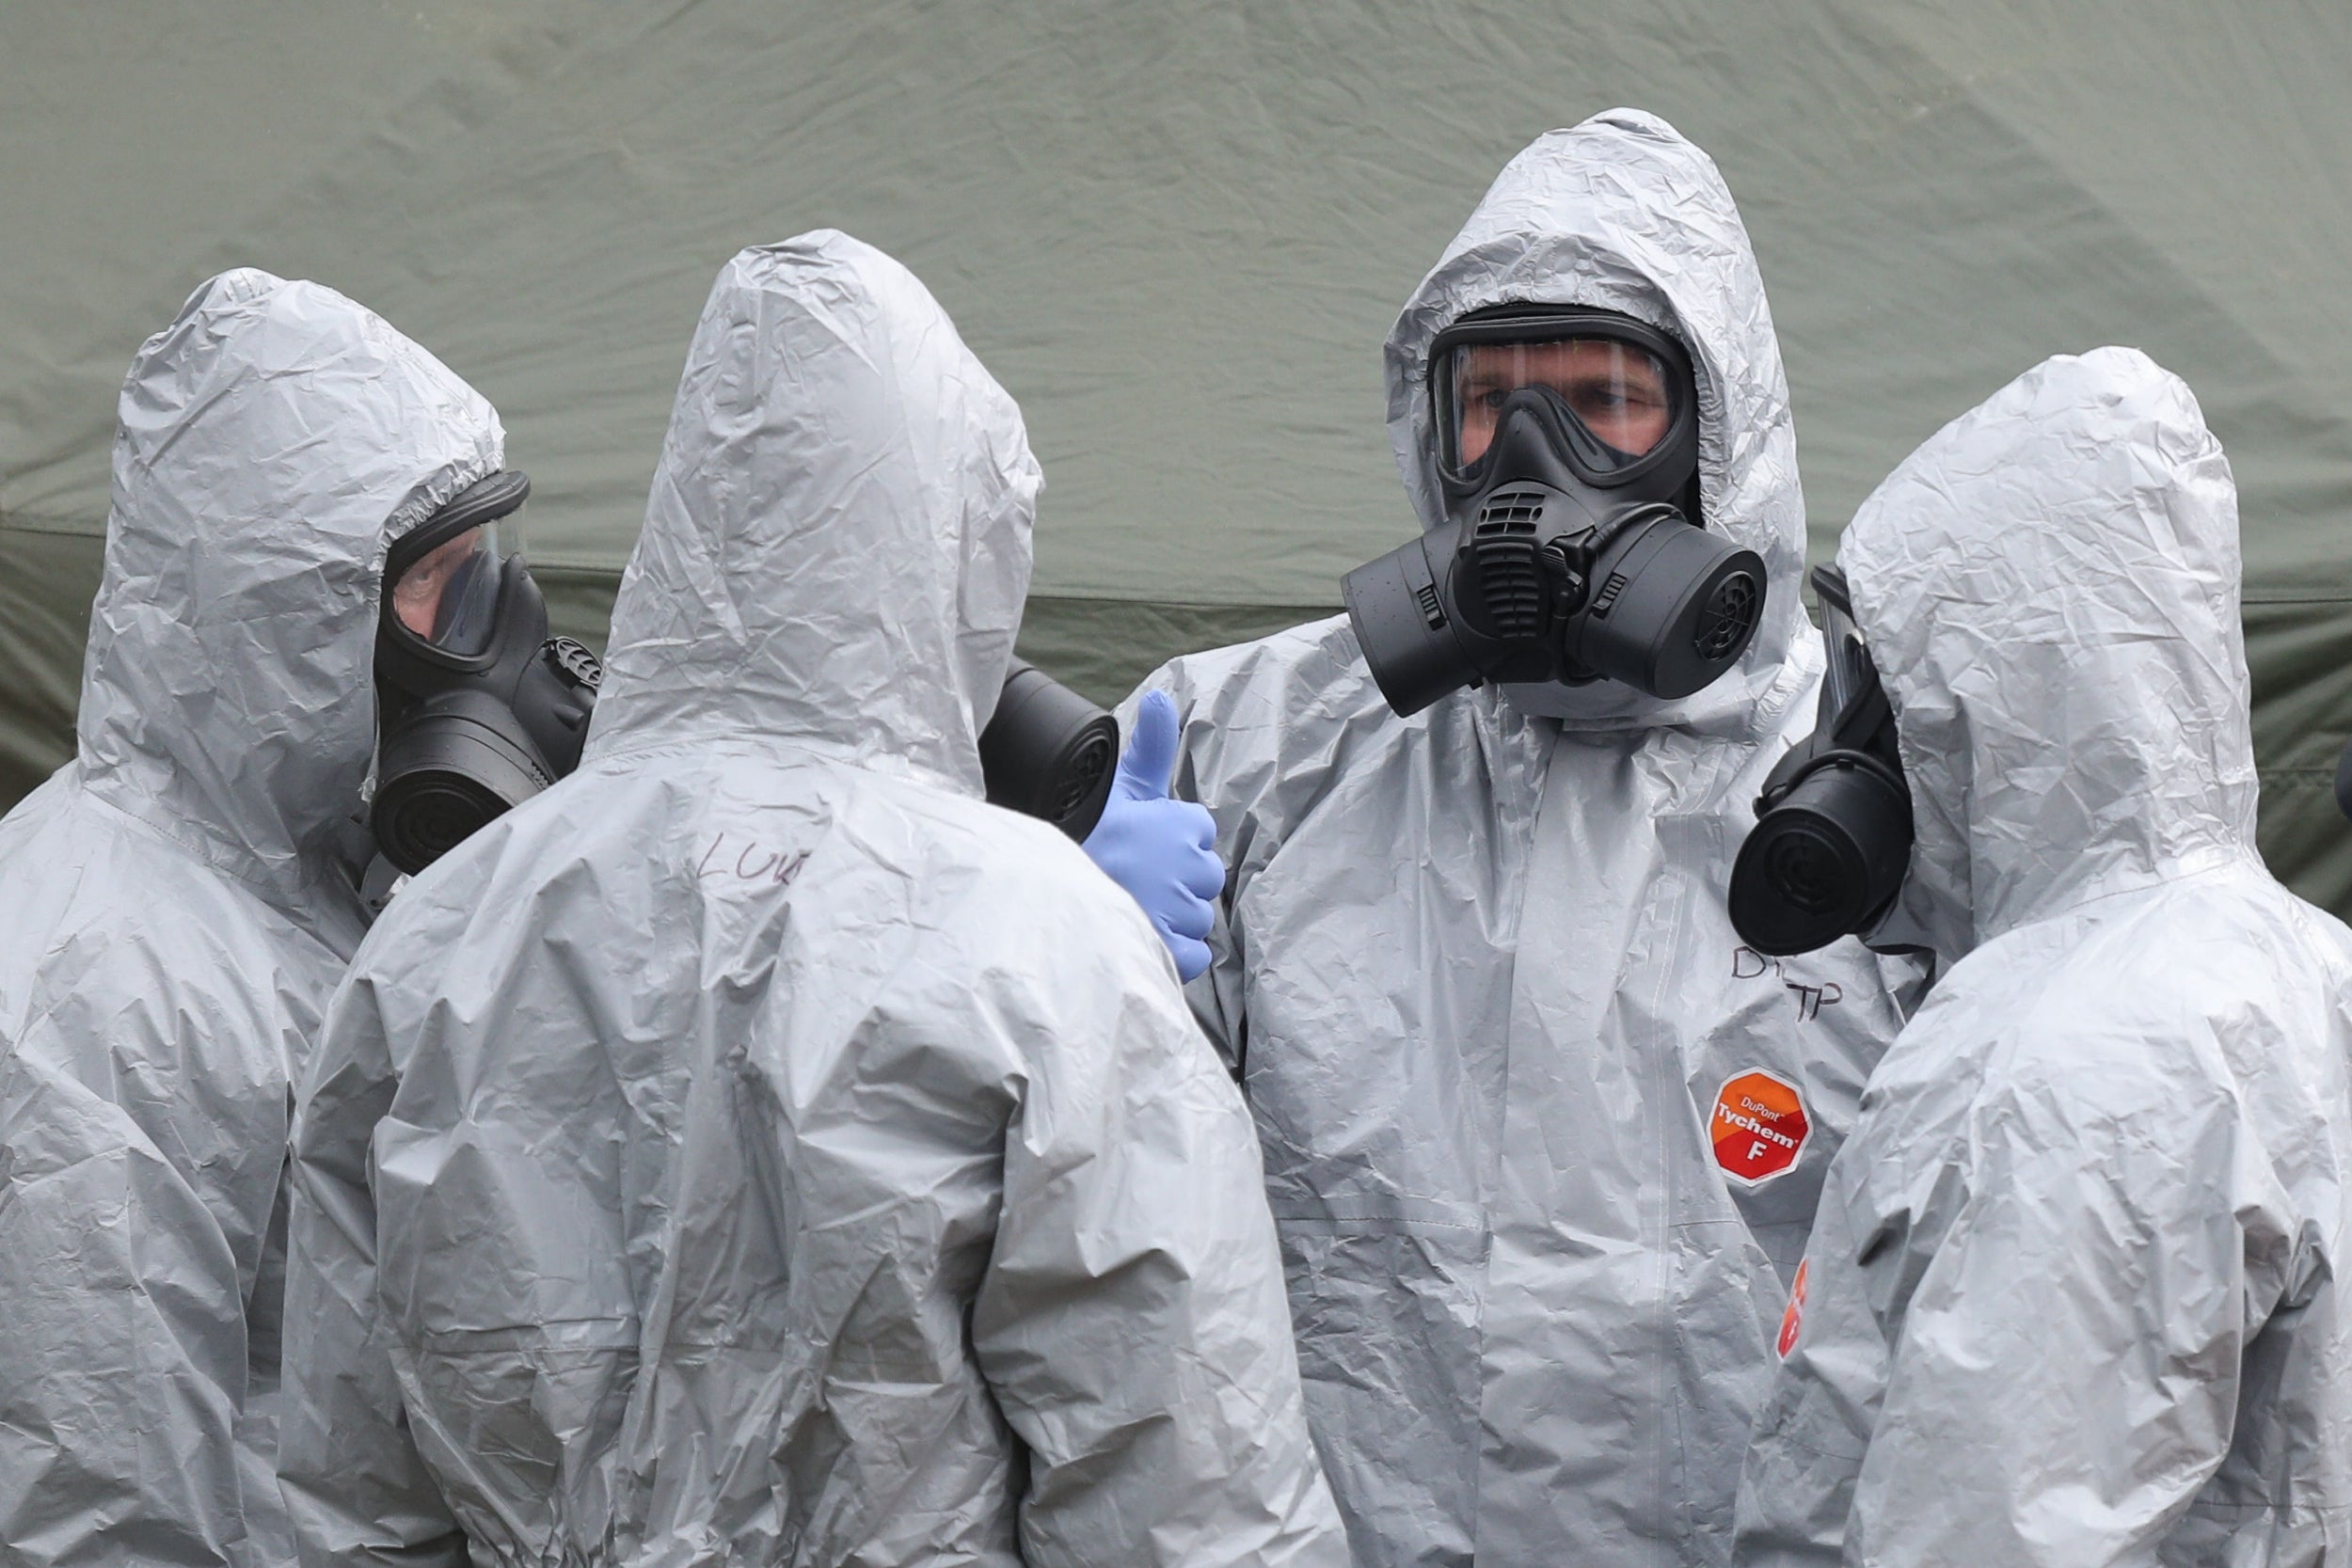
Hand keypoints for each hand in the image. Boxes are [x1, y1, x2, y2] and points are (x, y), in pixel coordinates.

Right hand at [1082, 690, 1224, 980]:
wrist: (1042, 887)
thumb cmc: (1086, 832)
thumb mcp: (1121, 784)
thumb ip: (1151, 746)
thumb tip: (1161, 696)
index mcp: (1184, 824)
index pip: (1201, 832)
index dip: (1172, 838)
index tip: (1140, 841)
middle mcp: (1188, 866)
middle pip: (1204, 879)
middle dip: (1176, 879)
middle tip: (1133, 875)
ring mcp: (1179, 910)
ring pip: (1197, 916)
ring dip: (1171, 914)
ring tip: (1130, 901)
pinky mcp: (1170, 950)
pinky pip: (1195, 954)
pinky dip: (1174, 951)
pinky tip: (1142, 932)